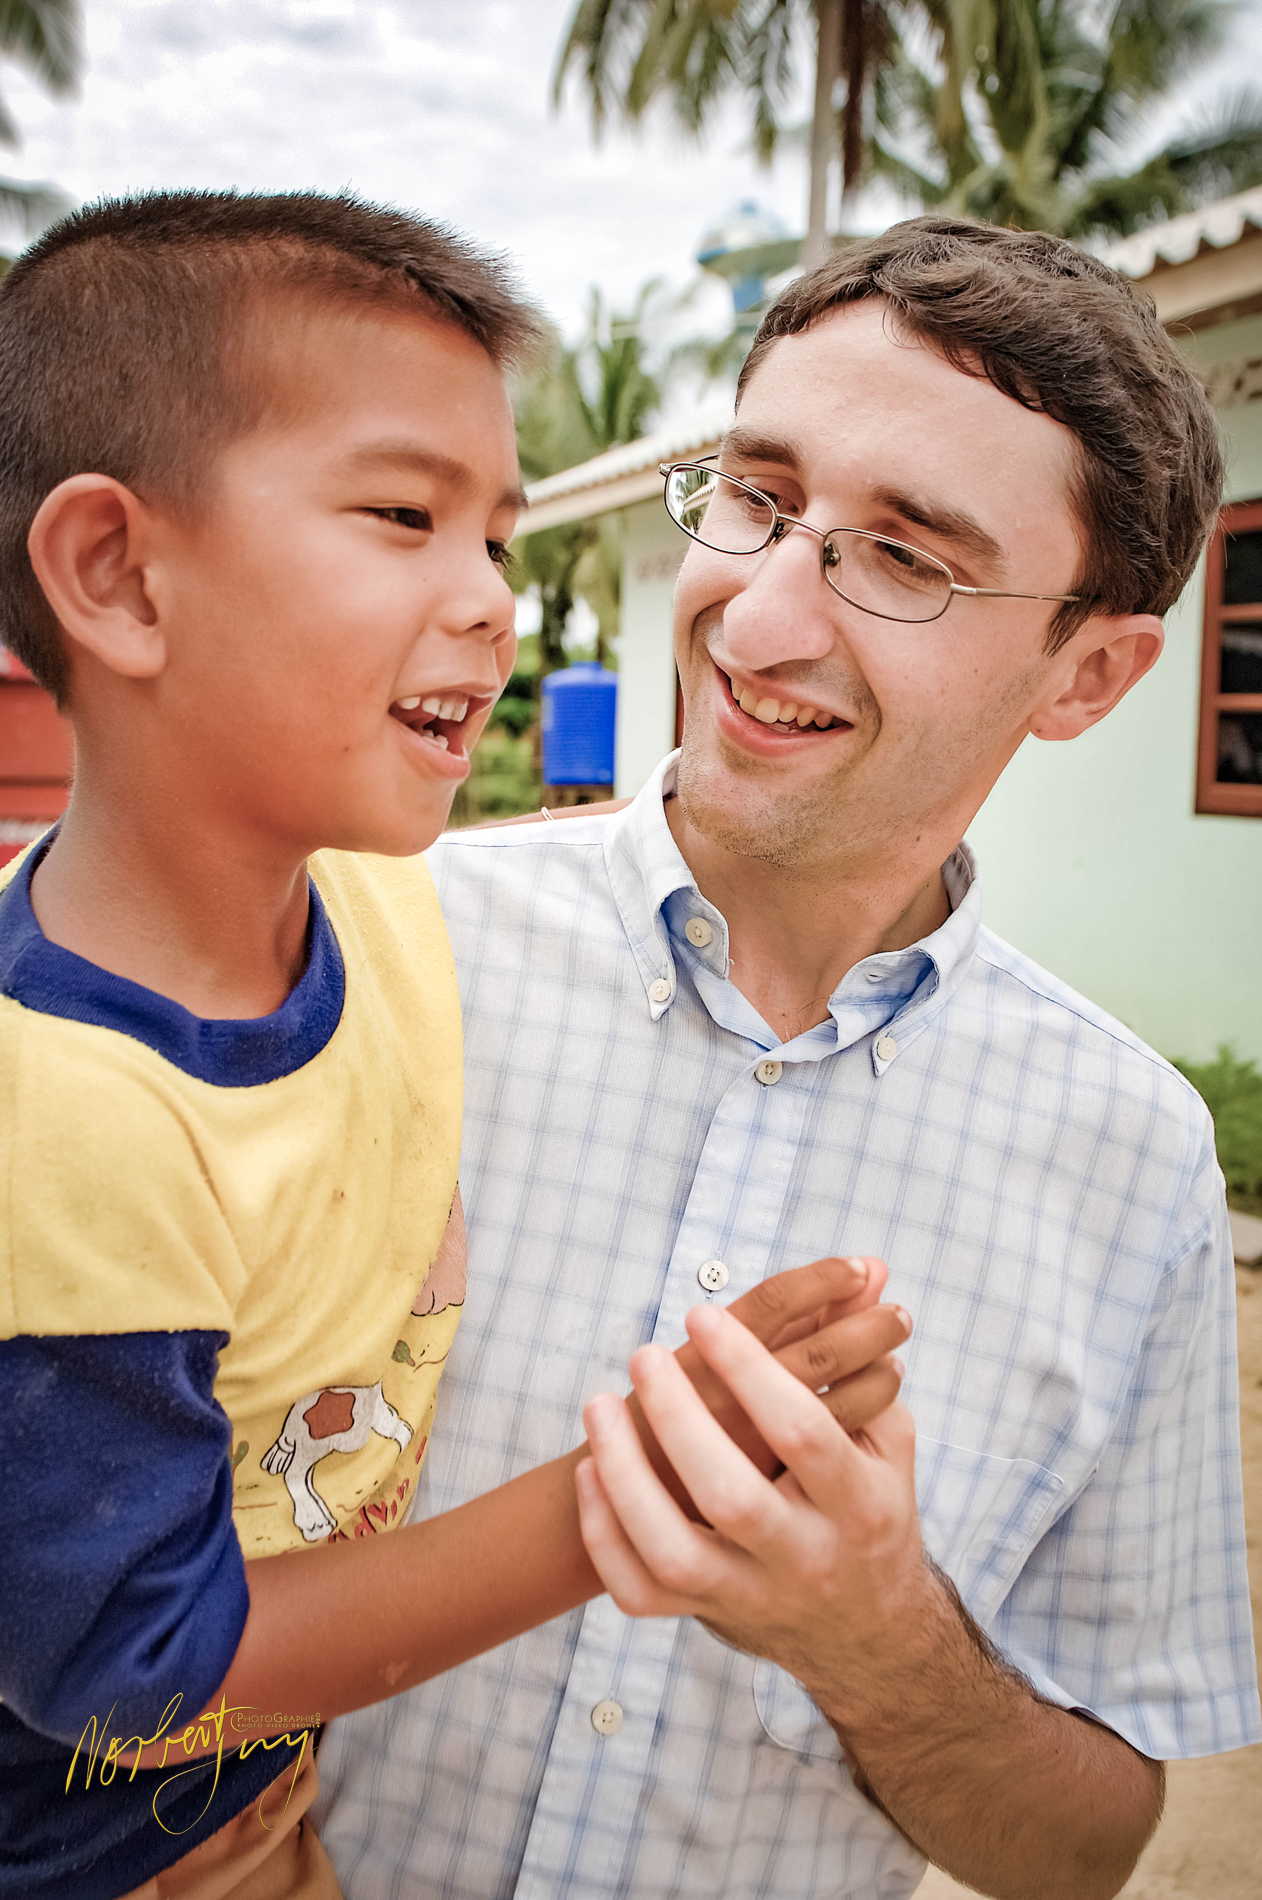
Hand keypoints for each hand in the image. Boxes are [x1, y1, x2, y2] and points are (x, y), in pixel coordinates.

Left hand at [577, 1297, 924, 1700]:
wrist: (868, 1633)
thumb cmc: (868, 1507)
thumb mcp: (885, 1438)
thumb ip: (865, 1358)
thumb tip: (864, 1270)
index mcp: (858, 1504)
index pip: (802, 1433)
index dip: (750, 1370)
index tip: (703, 1316)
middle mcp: (805, 1557)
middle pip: (732, 1497)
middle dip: (679, 1420)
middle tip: (644, 1353)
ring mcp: (750, 1594)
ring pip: (673, 1554)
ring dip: (626, 1477)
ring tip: (599, 1404)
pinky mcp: (706, 1615)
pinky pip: (638, 1590)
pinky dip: (604, 1534)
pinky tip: (590, 1469)